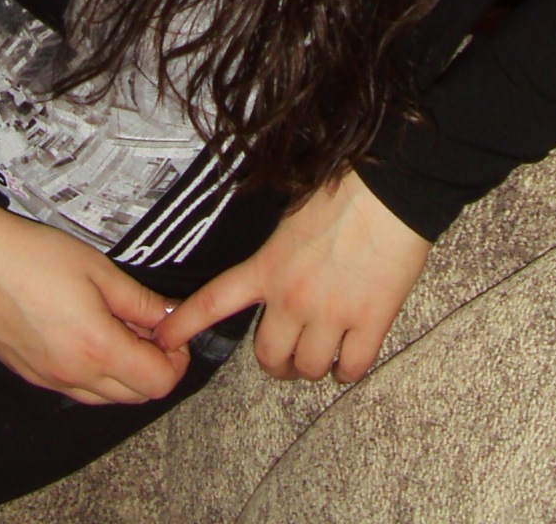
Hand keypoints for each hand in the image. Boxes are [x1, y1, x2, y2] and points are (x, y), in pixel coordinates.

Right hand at [0, 206, 190, 405]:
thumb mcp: (98, 269)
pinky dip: (92, 372)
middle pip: (135, 396)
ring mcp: (46, 381)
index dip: (176, 359)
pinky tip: (85, 333)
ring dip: (123, 372)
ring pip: (104, 397)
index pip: (158, 383)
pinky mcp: (27, 375)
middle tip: (148, 324)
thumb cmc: (35, 255)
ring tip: (116, 325)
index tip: (172, 329)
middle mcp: (72, 377)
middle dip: (153, 366)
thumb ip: (140, 302)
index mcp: (97, 350)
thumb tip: (171, 319)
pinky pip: (74, 389)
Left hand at [153, 168, 429, 384]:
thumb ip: (277, 249)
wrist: (391, 186)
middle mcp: (292, 298)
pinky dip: (348, 369)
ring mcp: (331, 314)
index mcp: (268, 266)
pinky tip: (350, 357)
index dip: (185, 325)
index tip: (164, 340)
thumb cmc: (343, 186)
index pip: (214, 302)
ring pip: (309, 369)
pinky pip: (352, 369)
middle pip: (269, 357)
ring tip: (323, 352)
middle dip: (277, 361)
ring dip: (314, 366)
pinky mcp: (369, 322)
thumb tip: (275, 265)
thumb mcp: (291, 214)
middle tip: (288, 353)